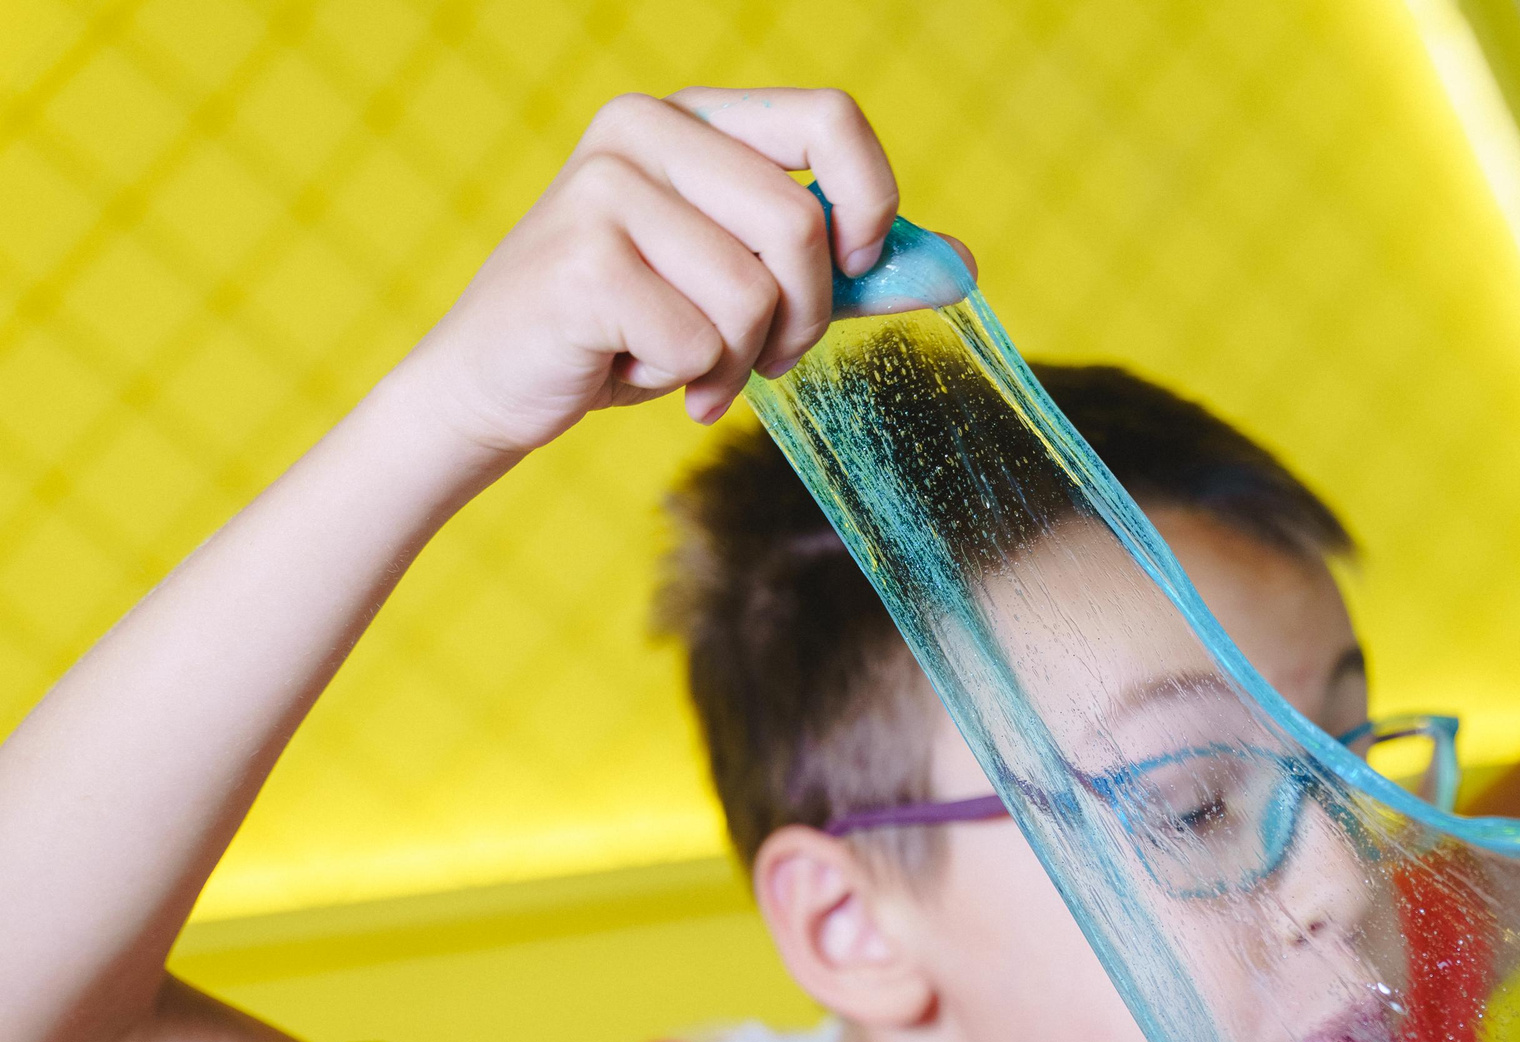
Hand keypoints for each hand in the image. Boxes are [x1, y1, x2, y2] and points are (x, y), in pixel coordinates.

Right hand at [396, 86, 964, 460]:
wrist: (497, 383)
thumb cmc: (632, 331)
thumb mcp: (750, 290)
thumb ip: (847, 272)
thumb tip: (959, 265)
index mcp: (694, 119)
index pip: (831, 116)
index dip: (873, 199)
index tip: (861, 263)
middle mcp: (645, 130)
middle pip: (802, 227)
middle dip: (803, 319)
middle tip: (764, 358)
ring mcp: (604, 188)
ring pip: (753, 295)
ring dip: (739, 361)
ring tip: (686, 364)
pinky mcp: (581, 260)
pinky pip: (700, 340)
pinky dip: (687, 380)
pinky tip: (635, 372)